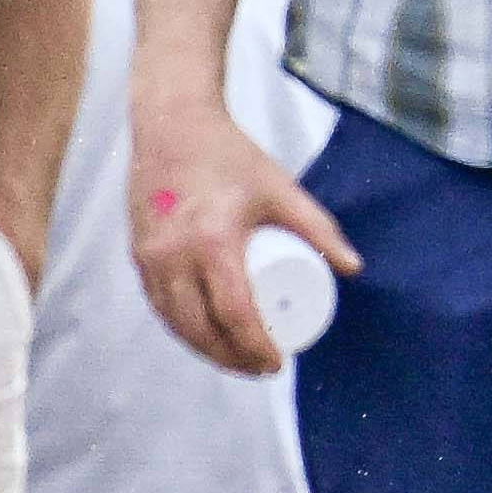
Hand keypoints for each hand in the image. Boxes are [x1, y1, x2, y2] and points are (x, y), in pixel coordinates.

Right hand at [130, 92, 354, 380]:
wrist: (172, 125)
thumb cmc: (231, 157)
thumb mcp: (280, 190)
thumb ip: (320, 228)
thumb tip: (354, 269)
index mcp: (213, 241)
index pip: (235, 315)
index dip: (257, 348)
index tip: (277, 363)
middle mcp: (175, 255)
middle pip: (203, 330)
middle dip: (233, 359)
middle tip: (261, 367)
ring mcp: (150, 258)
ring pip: (176, 324)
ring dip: (205, 350)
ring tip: (238, 359)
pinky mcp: (137, 255)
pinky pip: (159, 306)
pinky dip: (181, 329)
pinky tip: (203, 337)